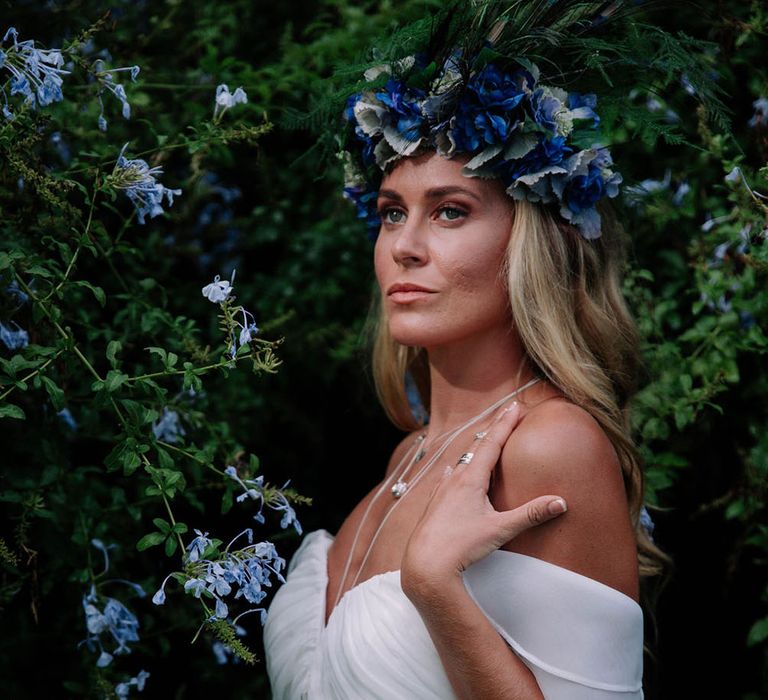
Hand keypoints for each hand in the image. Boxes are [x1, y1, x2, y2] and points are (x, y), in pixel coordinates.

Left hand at [400, 402, 566, 597]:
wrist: (424, 564)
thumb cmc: (461, 546)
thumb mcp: (500, 530)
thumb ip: (531, 514)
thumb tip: (561, 501)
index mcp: (471, 479)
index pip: (492, 443)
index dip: (505, 423)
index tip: (515, 405)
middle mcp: (454, 479)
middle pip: (477, 447)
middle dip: (495, 429)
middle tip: (507, 412)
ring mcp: (442, 490)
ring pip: (461, 462)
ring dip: (476, 449)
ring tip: (485, 439)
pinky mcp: (435, 504)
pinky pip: (448, 478)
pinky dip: (458, 469)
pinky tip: (451, 472)